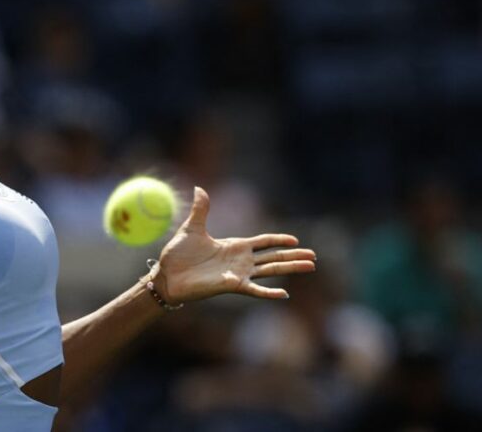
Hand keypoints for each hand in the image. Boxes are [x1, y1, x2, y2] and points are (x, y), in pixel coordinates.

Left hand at [154, 187, 315, 302]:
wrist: (167, 276)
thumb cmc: (178, 255)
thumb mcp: (192, 228)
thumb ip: (201, 209)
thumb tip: (199, 187)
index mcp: (234, 246)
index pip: (263, 242)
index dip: (279, 240)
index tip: (296, 240)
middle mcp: (240, 261)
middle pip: (274, 257)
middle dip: (293, 256)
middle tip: (314, 256)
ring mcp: (238, 274)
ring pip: (271, 270)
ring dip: (290, 269)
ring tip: (310, 267)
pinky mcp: (232, 285)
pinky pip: (254, 289)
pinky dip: (269, 292)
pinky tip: (284, 294)